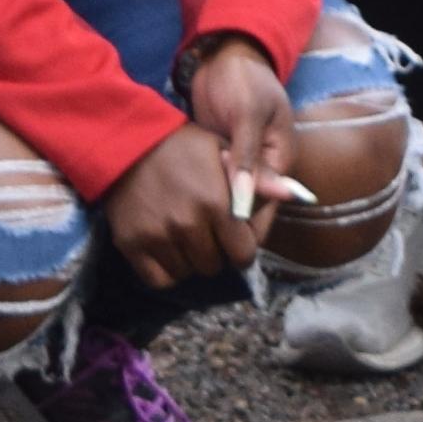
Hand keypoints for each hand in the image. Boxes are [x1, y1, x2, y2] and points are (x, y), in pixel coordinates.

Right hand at [103, 122, 262, 287]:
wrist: (128, 141)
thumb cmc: (183, 145)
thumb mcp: (223, 150)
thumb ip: (258, 177)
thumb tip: (294, 195)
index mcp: (216, 203)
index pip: (244, 254)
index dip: (241, 246)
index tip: (233, 234)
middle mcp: (188, 225)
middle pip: (215, 266)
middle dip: (216, 252)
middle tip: (206, 231)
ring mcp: (159, 237)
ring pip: (189, 273)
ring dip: (191, 260)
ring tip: (186, 236)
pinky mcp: (133, 245)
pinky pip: (160, 280)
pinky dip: (167, 271)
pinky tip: (168, 249)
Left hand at [182, 35, 295, 214]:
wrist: (222, 55)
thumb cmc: (243, 79)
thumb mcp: (248, 114)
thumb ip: (247, 158)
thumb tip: (244, 200)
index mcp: (281, 158)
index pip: (267, 203)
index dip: (243, 210)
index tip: (215, 197)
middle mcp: (265, 166)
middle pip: (247, 202)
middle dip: (223, 200)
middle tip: (200, 181)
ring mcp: (242, 163)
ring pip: (228, 195)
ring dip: (211, 193)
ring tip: (191, 178)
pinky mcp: (222, 159)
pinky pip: (214, 181)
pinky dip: (202, 181)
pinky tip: (185, 176)